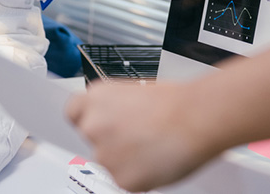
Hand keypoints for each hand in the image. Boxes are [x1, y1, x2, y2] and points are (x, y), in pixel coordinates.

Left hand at [66, 81, 216, 192]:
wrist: (196, 118)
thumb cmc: (175, 102)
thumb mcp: (136, 90)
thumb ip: (115, 106)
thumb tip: (115, 117)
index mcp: (97, 97)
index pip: (73, 112)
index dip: (88, 117)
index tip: (98, 122)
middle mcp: (93, 125)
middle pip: (90, 137)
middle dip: (110, 139)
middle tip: (137, 135)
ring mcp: (105, 154)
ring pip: (108, 161)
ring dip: (125, 158)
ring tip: (153, 144)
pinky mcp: (120, 179)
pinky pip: (125, 179)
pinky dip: (139, 174)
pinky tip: (157, 158)